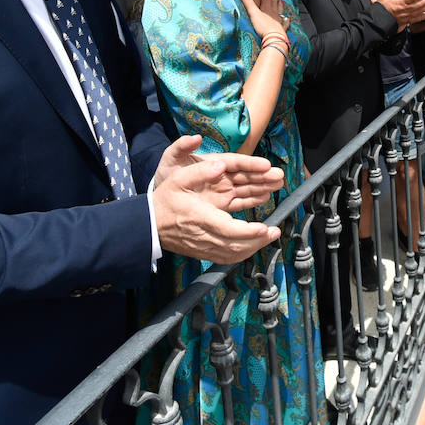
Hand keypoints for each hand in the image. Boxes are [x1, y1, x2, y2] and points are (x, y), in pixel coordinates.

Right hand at [149, 135, 285, 263]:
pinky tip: (253, 245)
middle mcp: (204, 235)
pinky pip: (227, 258)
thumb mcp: (178, 179)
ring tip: (269, 237)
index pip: (228, 229)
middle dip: (258, 241)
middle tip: (275, 232)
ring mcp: (204, 247)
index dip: (248, 232)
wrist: (149, 225)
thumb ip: (200, 171)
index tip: (264, 228)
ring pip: (233, 254)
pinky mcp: (204, 252)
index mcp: (200, 217)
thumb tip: (220, 166)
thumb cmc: (165, 201)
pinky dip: (243, 253)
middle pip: (236, 245)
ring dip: (254, 247)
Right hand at [239, 0, 285, 41]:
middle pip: (273, 3)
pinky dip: (286, 21)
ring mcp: (278, 22)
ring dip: (279, 6)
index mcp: (266, 9)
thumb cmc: (263, 26)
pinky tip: (288, 20)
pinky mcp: (281, 30)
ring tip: (281, 1)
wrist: (274, 38)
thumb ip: (247, 1)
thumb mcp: (253, 12)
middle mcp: (273, 14)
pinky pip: (285, 24)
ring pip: (279, 11)